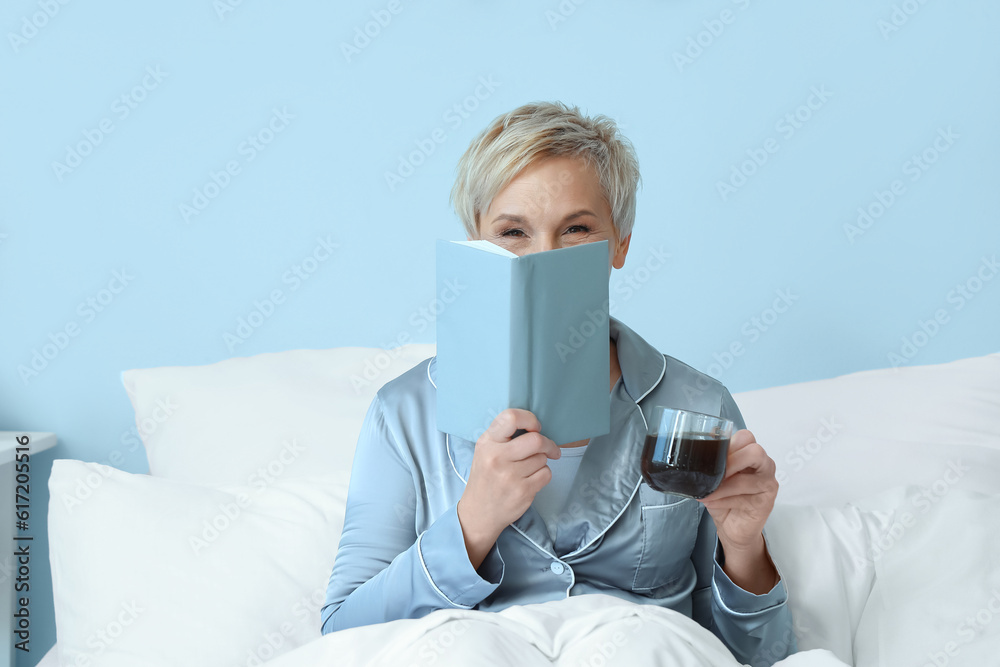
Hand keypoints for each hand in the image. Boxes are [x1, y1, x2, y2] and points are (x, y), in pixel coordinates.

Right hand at [457, 408, 560, 568]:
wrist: (478, 513)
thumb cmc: (485, 478)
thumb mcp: (484, 451)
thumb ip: (504, 436)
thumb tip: (534, 426)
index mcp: (487, 443)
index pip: (511, 417)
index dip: (530, 419)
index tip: (535, 428)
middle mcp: (497, 458)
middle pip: (536, 440)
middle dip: (548, 443)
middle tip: (549, 448)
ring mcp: (510, 476)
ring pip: (542, 458)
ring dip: (541, 461)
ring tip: (528, 469)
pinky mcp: (523, 492)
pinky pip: (546, 474)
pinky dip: (543, 475)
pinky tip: (530, 480)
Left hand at [697, 429, 779, 591]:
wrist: (733, 527)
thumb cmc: (724, 498)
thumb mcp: (714, 475)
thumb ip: (713, 459)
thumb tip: (699, 441)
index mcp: (751, 454)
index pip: (746, 437)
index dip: (728, 444)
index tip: (712, 456)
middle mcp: (764, 466)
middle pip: (755, 452)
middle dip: (731, 461)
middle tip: (714, 473)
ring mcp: (768, 484)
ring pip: (747, 479)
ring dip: (721, 487)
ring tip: (707, 493)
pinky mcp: (766, 503)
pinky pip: (743, 498)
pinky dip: (723, 501)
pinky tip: (711, 502)